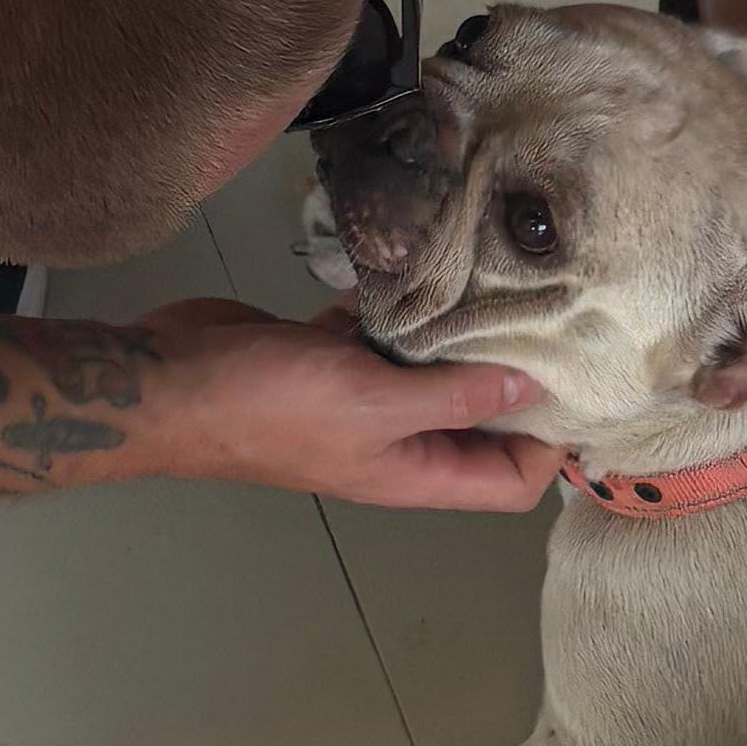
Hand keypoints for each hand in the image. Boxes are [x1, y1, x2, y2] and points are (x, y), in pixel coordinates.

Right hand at [130, 300, 558, 514]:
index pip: (509, 482)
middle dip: (513, 377)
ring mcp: (360, 398)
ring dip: (461, 334)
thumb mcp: (375, 405)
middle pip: (478, 423)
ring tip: (507, 280)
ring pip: (432, 372)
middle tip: (555, 314)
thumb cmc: (270, 406)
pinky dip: (403, 307)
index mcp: (413, 473)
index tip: (578, 381)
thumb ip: (455, 400)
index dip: (548, 446)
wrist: (168, 379)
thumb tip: (534, 392)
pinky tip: (425, 264)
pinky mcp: (329, 355)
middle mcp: (395, 443)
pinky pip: (384, 334)